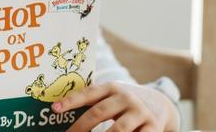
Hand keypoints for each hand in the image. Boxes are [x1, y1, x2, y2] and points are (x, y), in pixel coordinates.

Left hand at [52, 81, 179, 131]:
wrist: (160, 104)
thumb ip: (93, 102)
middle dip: (81, 127)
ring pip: (118, 129)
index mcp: (112, 88)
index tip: (55, 109)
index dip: (71, 100)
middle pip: (99, 112)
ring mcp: (140, 112)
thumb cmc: (124, 103)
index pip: (89, 93)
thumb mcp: (112, 96)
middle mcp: (126, 98)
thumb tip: (60, 110)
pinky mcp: (152, 127)